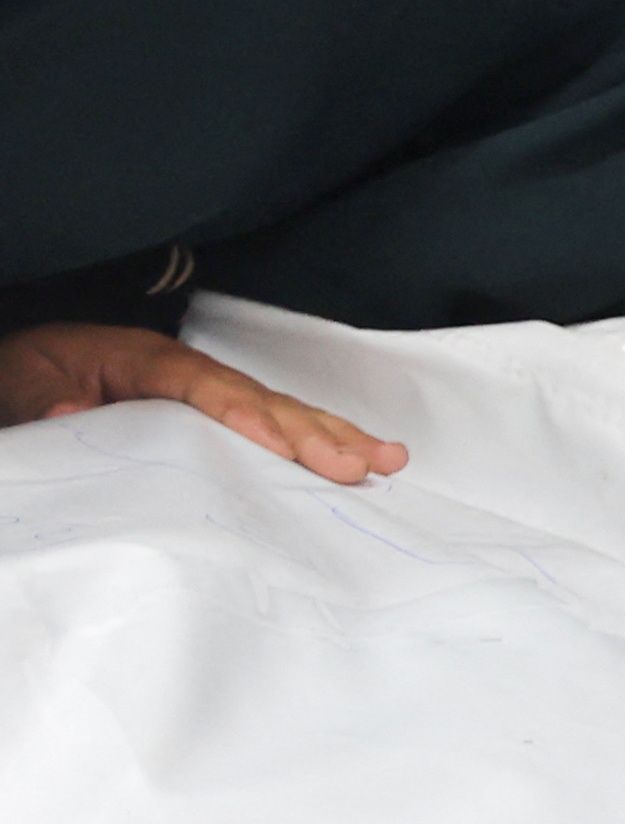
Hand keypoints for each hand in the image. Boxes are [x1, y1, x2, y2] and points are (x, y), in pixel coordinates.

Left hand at [0, 323, 406, 482]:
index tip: (283, 447)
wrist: (13, 370)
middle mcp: (180, 370)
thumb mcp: (9, 391)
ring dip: (332, 435)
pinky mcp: (203, 412)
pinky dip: (308, 439)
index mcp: (135, 359)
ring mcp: (197, 389)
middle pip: (258, 398)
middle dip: (314, 431)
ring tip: (388, 459)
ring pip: (274, 409)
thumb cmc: (15, 378)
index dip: (245, 414)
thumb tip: (67, 411)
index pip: (201, 387)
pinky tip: (348, 455)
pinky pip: (264, 423)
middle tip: (363, 464)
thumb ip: (35, 404)